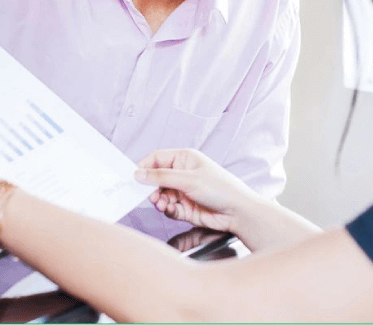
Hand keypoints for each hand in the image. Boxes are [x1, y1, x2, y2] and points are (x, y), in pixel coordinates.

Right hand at [135, 149, 260, 233]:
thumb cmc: (221, 189)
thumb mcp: (188, 179)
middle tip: (152, 197)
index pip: (157, 159)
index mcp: (184, 158)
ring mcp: (184, 191)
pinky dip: (168, 210)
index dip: (145, 167)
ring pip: (161, 195)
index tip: (134, 177)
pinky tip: (173, 210)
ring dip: (159, 200)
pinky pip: (169, 208)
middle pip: (156, 179)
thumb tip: (139, 173)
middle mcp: (183, 173)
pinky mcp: (185, 207)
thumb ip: (161, 177)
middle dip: (152, 188)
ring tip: (163, 205)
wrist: (238, 212)